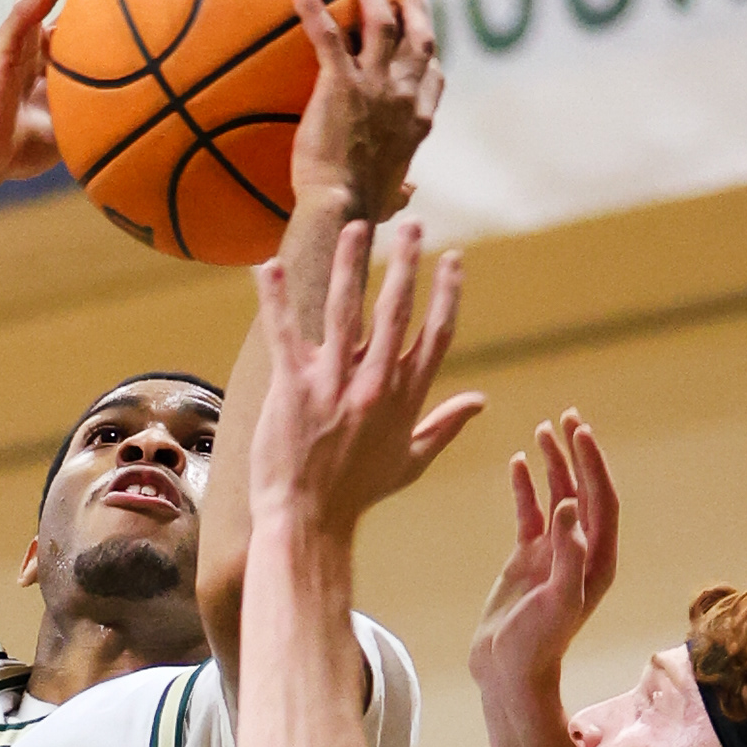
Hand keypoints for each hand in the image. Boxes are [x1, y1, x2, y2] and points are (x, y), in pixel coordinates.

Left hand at [250, 216, 484, 532]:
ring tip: (355, 228)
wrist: (309, 522)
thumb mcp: (410, 461)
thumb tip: (480, 401)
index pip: (435, 334)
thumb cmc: (357, 494)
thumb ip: (446, 425)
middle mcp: (374, 385)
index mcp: (405, 398)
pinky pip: (284, 334)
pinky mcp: (293, 389)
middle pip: (396, 310)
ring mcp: (334, 385)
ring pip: (345, 310)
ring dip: (350, 264)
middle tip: (412, 224)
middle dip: (405, 262)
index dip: (446, 293)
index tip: (452, 259)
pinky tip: (266, 266)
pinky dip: (273, 299)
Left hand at [291, 0, 441, 224]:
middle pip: (417, 37)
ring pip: (380, 21)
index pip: (432, 79)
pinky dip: (313, 9)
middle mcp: (403, 94)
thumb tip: (408, 194)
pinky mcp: (341, 83)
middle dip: (415, 6)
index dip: (429, 58)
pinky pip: (327, 35)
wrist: (341, 208)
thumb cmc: (360, 212)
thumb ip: (398, 192)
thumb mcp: (388, 202)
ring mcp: (374, 85)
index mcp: (417, 122)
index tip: (425, 42)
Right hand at [468, 408, 619, 693]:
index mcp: (597, 560)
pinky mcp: (527, 558)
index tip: (580, 433)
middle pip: (585, 490)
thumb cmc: (536, 643)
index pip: (603, 500)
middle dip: (578, 453)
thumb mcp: (557, 600)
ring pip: (558, 496)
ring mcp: (553, 553)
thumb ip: (567, 553)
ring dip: (553, 463)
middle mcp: (581, 551)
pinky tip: (519, 463)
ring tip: (543, 430)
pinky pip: (530, 514)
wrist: (507, 671)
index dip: (594, 465)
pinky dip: (526, 488)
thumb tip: (570, 504)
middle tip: (569, 418)